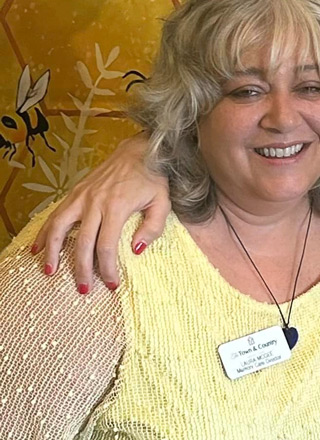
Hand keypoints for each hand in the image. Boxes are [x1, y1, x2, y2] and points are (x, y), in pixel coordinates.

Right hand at [33, 134, 170, 291]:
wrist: (139, 150)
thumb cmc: (153, 178)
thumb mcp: (162, 203)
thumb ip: (153, 227)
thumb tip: (136, 250)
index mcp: (117, 207)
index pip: (106, 246)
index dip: (107, 269)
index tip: (111, 285)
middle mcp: (94, 202)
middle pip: (81, 243)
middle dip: (81, 270)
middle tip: (83, 289)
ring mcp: (81, 196)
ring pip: (58, 228)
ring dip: (51, 252)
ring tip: (49, 271)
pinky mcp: (75, 192)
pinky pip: (54, 214)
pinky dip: (43, 231)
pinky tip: (37, 247)